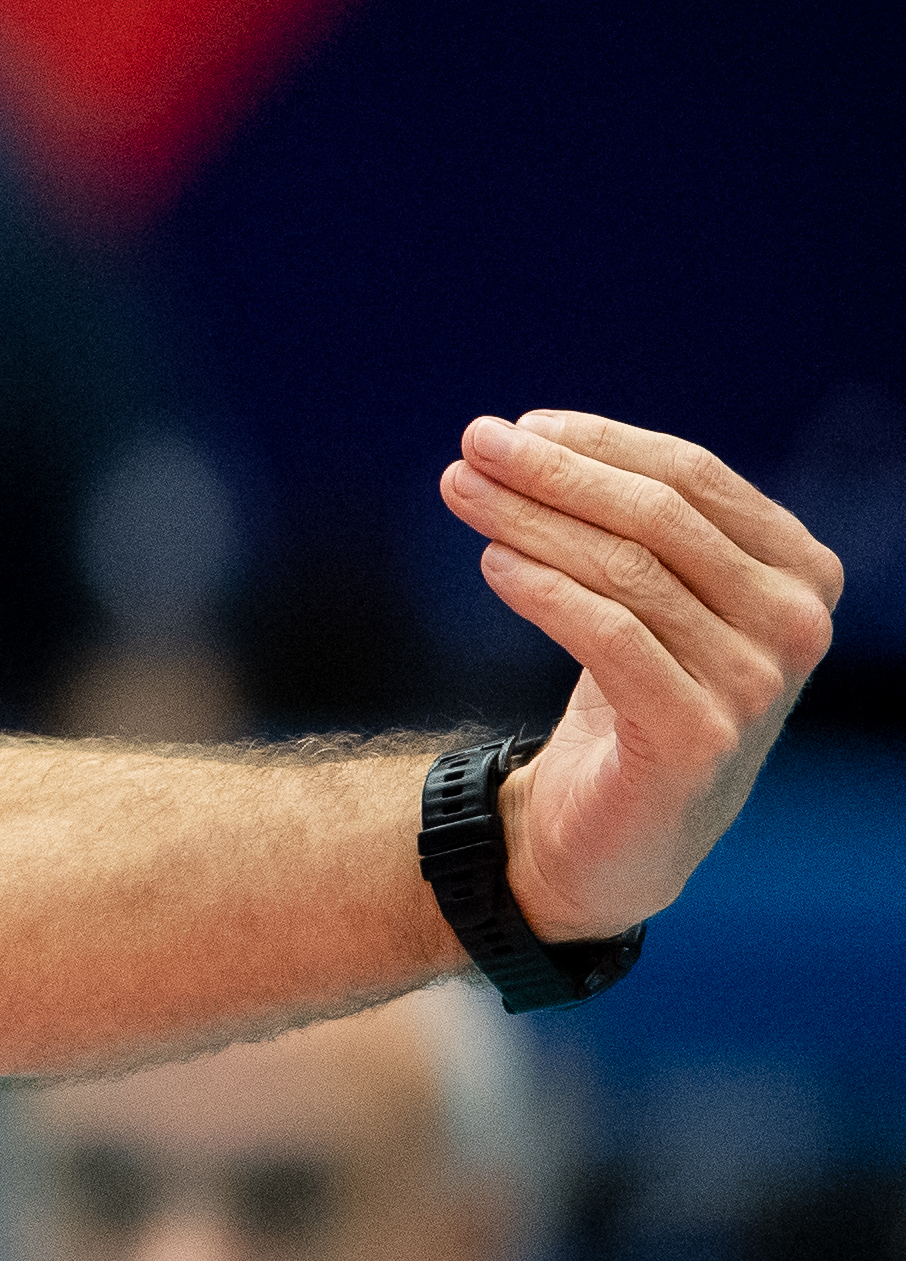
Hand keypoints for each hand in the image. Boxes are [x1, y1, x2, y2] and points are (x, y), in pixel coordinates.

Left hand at [439, 410, 840, 940]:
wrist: (617, 833)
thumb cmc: (633, 694)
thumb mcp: (652, 595)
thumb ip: (627, 520)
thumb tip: (525, 433)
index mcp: (801, 571)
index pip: (695, 476)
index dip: (599, 443)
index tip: (518, 426)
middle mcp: (797, 624)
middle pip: (658, 515)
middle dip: (554, 472)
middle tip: (472, 446)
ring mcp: (757, 684)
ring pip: (626, 569)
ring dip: (529, 520)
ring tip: (458, 492)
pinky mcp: (699, 735)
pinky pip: (609, 635)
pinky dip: (542, 589)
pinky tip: (491, 562)